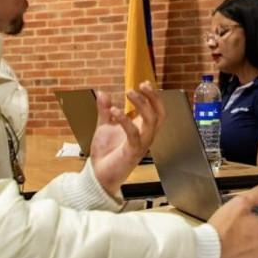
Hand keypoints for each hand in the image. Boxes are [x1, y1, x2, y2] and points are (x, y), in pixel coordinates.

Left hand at [89, 82, 164, 198]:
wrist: (98, 175)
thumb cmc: (105, 153)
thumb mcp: (104, 126)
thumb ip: (105, 110)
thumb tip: (102, 93)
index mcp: (141, 129)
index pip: (156, 111)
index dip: (153, 97)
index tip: (144, 83)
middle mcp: (144, 136)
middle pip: (159, 114)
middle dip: (153, 98)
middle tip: (141, 85)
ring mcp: (140, 144)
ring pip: (151, 122)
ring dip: (142, 105)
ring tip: (129, 93)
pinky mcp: (132, 152)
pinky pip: (134, 134)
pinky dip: (125, 120)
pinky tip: (114, 111)